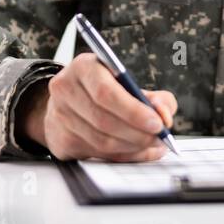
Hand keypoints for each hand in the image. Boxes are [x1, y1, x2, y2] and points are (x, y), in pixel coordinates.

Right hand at [19, 53, 176, 161]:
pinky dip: (124, 155)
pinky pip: (98, 155)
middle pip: (104, 120)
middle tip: (160, 138)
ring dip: (133, 146)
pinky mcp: (61, 141)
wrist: (68, 103)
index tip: (157, 123)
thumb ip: (156, 98)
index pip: (105, 92)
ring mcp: (59, 117)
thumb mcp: (130, 84)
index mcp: (84, 67)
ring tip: (153, 144)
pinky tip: (139, 150)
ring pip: (102, 141)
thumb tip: (164, 116)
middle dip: (138, 133)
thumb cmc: (105, 90)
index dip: (133, 111)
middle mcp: (66, 90)